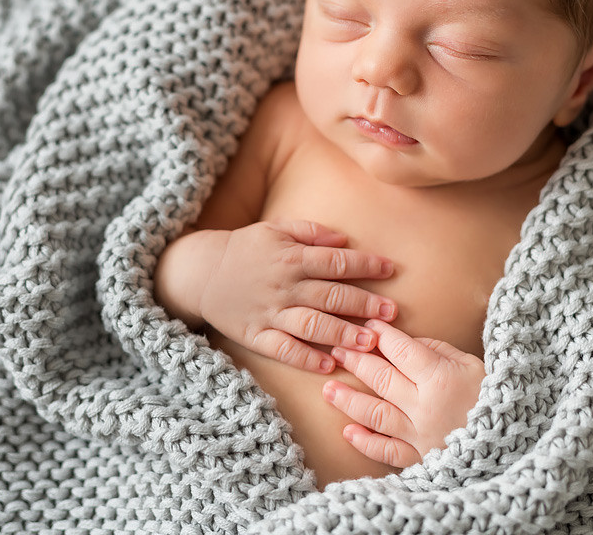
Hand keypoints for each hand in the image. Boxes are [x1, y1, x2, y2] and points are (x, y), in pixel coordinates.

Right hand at [198, 220, 397, 372]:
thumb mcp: (276, 229)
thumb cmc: (246, 248)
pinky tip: (329, 364)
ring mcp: (270, 312)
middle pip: (330, 295)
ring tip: (369, 341)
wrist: (200, 272)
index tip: (391, 270)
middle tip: (392, 314)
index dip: (366, 265)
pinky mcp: (257, 335)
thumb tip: (344, 241)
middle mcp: (284, 286)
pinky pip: (284, 350)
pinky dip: (306, 358)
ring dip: (342, 333)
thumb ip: (311, 232)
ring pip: (312, 325)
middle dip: (364, 304)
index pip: (336, 262)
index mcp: (292, 257)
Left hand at [322, 319, 484, 468]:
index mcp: (441, 379)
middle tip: (336, 349)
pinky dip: (365, 442)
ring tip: (327, 388)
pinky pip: (387, 452)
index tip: (366, 325)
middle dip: (356, 361)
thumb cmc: (494, 397)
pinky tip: (348, 431)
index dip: (381, 336)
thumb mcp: (472, 365)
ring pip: (375, 414)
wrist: (513, 444)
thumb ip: (437, 350)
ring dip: (349, 400)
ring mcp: (420, 436)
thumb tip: (404, 342)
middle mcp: (426, 407)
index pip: (401, 350)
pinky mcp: (420, 460)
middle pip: (381, 379)